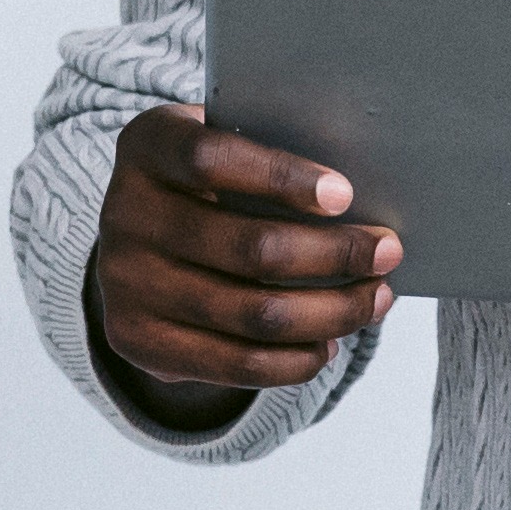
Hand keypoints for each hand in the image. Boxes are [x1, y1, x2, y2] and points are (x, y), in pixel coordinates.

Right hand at [85, 106, 399, 433]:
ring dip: (332, 311)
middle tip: (387, 251)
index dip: (281, 177)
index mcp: (146, 146)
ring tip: (376, 298)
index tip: (346, 195)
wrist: (136, 243)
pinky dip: (295, 358)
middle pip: (248, 248)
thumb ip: (271, 155)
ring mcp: (124, 282)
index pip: (210, 159)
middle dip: (335, 254)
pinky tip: (328, 342)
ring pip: (253, 313)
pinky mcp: (135, 340)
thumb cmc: (209, 183)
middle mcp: (123, 213)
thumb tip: (363, 200)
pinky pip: (235, 363)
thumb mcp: (222, 147)